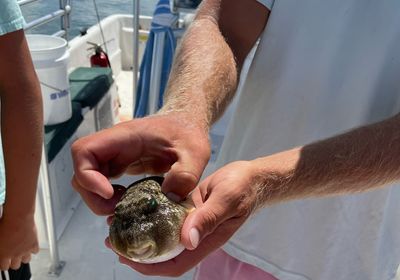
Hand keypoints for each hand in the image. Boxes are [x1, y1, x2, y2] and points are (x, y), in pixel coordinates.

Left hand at [0, 214, 38, 269]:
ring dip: (24, 257)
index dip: (4, 264)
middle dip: (14, 262)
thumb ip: (0, 246)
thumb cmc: (5, 225)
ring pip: (26, 260)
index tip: (4, 261)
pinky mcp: (34, 244)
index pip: (4, 267)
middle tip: (13, 257)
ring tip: (22, 252)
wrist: (18, 218)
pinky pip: (35, 251)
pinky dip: (33, 249)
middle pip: (15, 266)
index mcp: (4, 254)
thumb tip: (0, 248)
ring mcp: (25, 250)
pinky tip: (30, 245)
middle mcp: (15, 254)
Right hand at [71, 113, 210, 215]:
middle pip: (81, 169)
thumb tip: (168, 198)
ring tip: (122, 208)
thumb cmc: (188, 132)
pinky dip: (108, 197)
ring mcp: (115, 155)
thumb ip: (186, 174)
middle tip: (116, 209)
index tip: (110, 194)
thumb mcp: (195, 153)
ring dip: (98, 199)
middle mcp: (114, 145)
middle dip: (92, 195)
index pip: (84, 150)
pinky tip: (127, 203)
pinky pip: (102, 182)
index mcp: (125, 137)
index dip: (87, 175)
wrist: (187, 124)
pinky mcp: (120, 165)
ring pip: (88, 178)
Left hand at [112, 161, 260, 276]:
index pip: (175, 263)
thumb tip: (188, 241)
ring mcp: (191, 221)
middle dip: (138, 251)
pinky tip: (138, 205)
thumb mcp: (227, 200)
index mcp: (205, 240)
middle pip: (163, 252)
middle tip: (113, 238)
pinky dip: (151, 213)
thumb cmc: (243, 188)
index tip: (128, 257)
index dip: (150, 266)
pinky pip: (167, 215)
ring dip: (141, 231)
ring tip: (119, 221)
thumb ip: (208, 219)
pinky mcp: (188, 207)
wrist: (251, 177)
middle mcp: (195, 235)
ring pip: (162, 233)